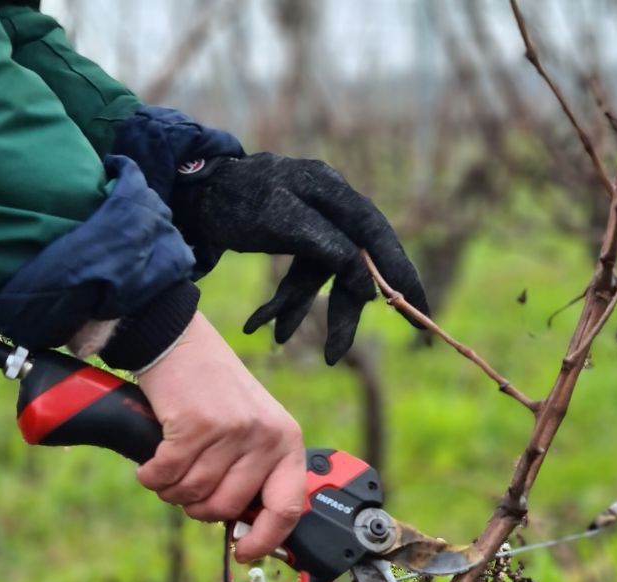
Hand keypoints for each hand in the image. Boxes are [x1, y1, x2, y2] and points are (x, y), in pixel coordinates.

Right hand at [136, 313, 305, 560]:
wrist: (179, 341)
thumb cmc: (212, 390)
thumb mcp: (251, 428)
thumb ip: (255, 472)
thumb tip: (246, 528)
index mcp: (286, 441)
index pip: (289, 507)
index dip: (265, 540)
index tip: (243, 552)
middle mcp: (265, 436)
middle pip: (227, 507)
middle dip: (198, 507)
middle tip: (187, 488)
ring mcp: (231, 430)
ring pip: (194, 493)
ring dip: (171, 489)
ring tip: (169, 465)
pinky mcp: (195, 425)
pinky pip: (167, 475)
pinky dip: (152, 475)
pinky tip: (151, 463)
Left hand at [171, 154, 429, 364]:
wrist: (196, 189)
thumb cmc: (236, 198)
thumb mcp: (281, 221)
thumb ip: (329, 248)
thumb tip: (368, 284)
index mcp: (336, 195)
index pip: (382, 243)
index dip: (405, 282)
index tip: (421, 318)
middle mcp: (334, 207)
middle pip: (355, 268)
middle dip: (342, 315)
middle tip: (332, 357)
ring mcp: (317, 222)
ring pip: (326, 277)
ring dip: (300, 310)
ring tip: (276, 337)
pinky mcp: (299, 236)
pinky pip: (303, 275)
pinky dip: (286, 301)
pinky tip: (261, 325)